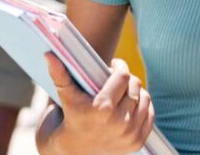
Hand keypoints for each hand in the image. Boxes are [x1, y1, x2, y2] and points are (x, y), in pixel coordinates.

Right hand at [40, 54, 154, 154]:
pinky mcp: (137, 143)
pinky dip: (142, 107)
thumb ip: (59, 74)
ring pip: (144, 97)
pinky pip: (149, 114)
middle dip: (126, 79)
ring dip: (135, 92)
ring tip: (123, 92)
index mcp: (102, 109)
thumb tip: (49, 54)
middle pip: (135, 85)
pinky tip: (130, 104)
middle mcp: (119, 124)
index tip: (113, 65)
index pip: (123, 76)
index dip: (119, 66)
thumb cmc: (68, 119)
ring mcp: (130, 135)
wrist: (72, 153)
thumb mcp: (65, 96)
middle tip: (116, 79)